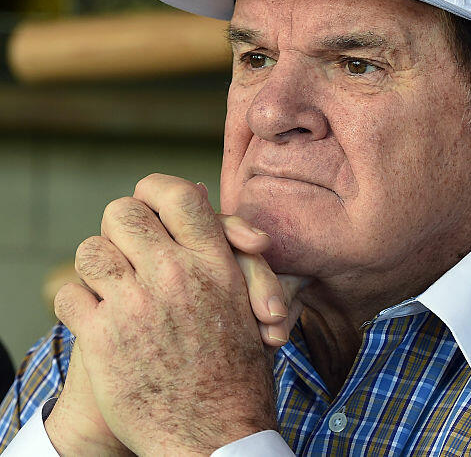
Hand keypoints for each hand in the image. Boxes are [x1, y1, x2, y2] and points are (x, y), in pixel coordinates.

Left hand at [52, 174, 293, 455]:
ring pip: (89, 251)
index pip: (174, 194)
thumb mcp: (247, 302)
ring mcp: (137, 303)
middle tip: (126, 249)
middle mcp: (175, 273)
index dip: (155, 193)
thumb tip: (192, 194)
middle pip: (123, 213)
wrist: (215, 434)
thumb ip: (222, 249)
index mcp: (215, 261)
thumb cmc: (239, 372)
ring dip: (95, 267)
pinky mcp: (103, 336)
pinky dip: (77, 306)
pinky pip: (69, 296)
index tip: (150, 210)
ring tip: (107, 287)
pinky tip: (94, 321)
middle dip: (120, 228)